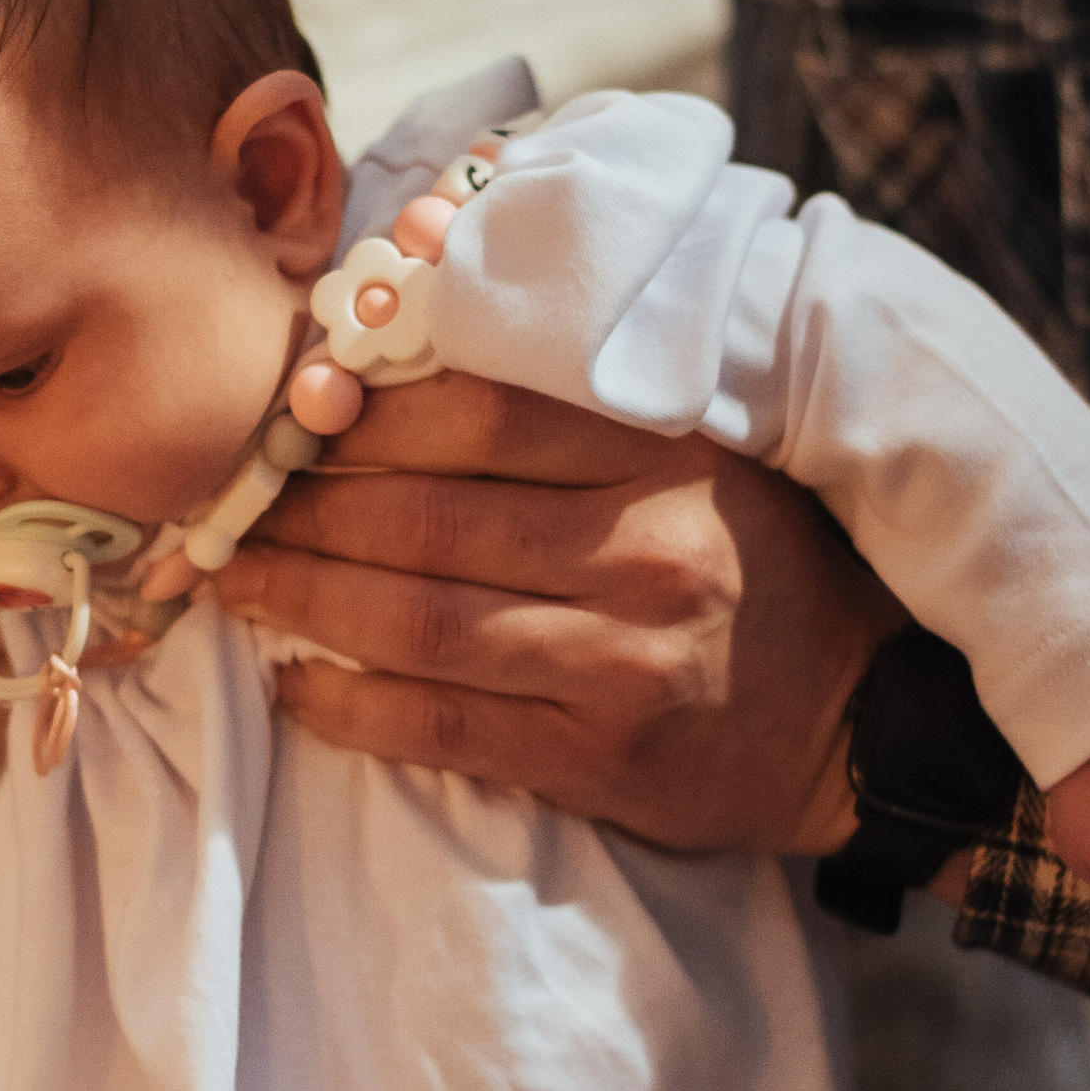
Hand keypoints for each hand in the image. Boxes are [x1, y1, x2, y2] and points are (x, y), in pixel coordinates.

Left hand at [212, 376, 905, 850]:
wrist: (863, 720)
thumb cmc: (754, 567)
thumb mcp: (696, 457)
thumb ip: (571, 409)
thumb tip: (402, 333)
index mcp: (667, 452)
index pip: (478, 408)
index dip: (360, 410)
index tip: (286, 411)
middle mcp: (647, 548)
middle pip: (427, 515)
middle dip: (303, 510)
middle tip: (225, 504)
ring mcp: (624, 659)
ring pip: (418, 620)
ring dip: (303, 600)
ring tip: (232, 583)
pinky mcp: (601, 757)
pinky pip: (442, 725)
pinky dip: (350, 705)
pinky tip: (296, 684)